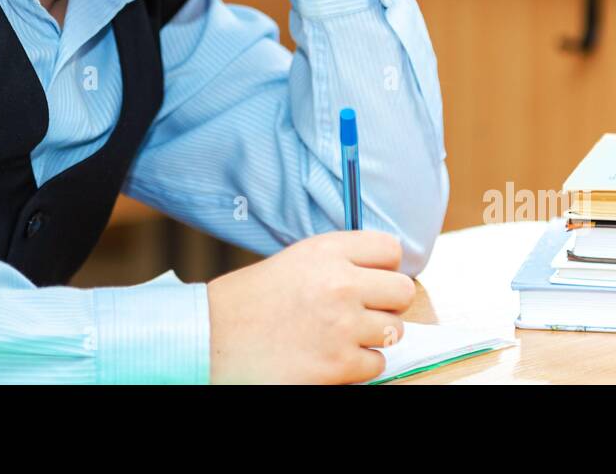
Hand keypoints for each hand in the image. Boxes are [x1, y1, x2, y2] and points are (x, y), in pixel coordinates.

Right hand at [206, 230, 415, 383]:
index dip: (384, 266)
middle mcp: (340, 284)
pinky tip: (330, 355)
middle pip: (402, 291)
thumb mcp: (296, 260)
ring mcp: (343, 326)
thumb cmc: (250, 300)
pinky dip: (358, 365)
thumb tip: (383, 271)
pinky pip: (377, 364)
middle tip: (362, 310)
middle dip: (387, 303)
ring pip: (394, 330)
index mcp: (327, 251)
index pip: (391, 249)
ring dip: (372, 336)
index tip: (372, 278)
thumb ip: (339, 260)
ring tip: (340, 334)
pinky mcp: (340, 365)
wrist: (213, 339)